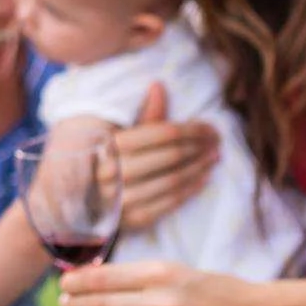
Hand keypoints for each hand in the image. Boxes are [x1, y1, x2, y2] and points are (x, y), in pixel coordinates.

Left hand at [58, 261, 263, 305]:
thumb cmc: (210, 288)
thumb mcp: (175, 270)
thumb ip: (135, 276)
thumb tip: (90, 278)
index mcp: (163, 274)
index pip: (105, 278)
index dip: (78, 282)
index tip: (65, 283)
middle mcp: (163, 304)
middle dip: (75, 304)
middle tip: (61, 302)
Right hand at [113, 83, 219, 232]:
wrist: (87, 203)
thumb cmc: (111, 161)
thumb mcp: (122, 136)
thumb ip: (144, 115)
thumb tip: (158, 85)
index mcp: (112, 144)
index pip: (163, 133)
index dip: (192, 129)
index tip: (211, 128)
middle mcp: (114, 171)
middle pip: (171, 156)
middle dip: (200, 147)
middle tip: (218, 142)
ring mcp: (122, 199)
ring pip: (173, 180)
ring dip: (200, 168)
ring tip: (214, 158)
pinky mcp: (132, 219)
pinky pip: (169, 203)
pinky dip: (191, 190)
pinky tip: (204, 179)